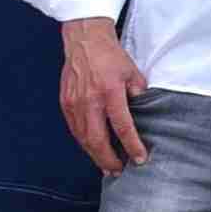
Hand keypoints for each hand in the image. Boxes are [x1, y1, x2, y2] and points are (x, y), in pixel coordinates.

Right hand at [58, 18, 148, 177]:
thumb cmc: (111, 56)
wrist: (84, 40)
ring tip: (107, 166)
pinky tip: (94, 149)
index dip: (131, 146)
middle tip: (118, 171)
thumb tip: (145, 115)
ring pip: (83, 138)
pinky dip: (85, 143)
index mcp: (110, 92)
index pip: (122, 126)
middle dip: (108, 160)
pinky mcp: (65, 103)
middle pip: (98, 140)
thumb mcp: (133, 72)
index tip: (140, 159)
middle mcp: (89, 101)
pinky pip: (75, 130)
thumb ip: (139, 94)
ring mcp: (74, 103)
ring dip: (95, 155)